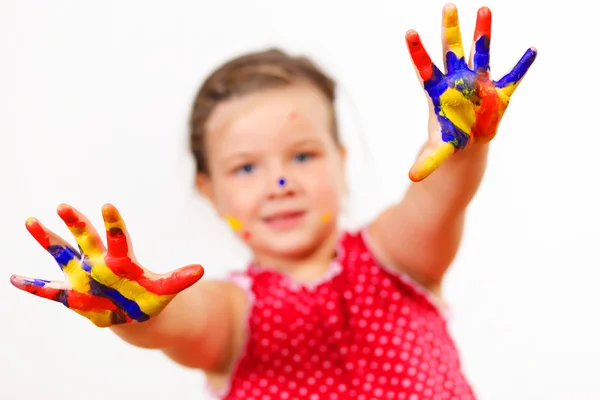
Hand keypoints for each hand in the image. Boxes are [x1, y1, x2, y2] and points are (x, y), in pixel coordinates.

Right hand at [10, 204, 203, 326]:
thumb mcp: (165, 290)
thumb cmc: (149, 297)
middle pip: (86, 239)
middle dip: (76, 223)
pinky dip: (34, 287)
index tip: (107, 205)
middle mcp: (99, 263)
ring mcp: (83, 277)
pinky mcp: (73, 295)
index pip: (118, 237)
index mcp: (122, 259)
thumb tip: (201, 269)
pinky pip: (49, 290)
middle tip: (64, 205)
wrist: (134, 313)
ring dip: (48, 240)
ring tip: (31, 219)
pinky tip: (14, 279)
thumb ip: (179, 279)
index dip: (113, 223)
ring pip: (62, 255)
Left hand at [406, 3, 536, 181]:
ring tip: (484, 8)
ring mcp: (478, 82)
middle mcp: (457, 80)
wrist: (467, 140)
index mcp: (437, 91)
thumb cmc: (448, 140)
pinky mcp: (498, 91)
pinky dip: (521, 66)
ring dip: (483, 33)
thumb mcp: (439, 151)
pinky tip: (531, 51)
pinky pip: (512, 76)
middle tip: (447, 6)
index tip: (409, 32)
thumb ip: (429, 160)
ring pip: (480, 53)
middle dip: (450, 29)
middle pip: (452, 51)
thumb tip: (413, 176)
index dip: (417, 52)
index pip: (425, 68)